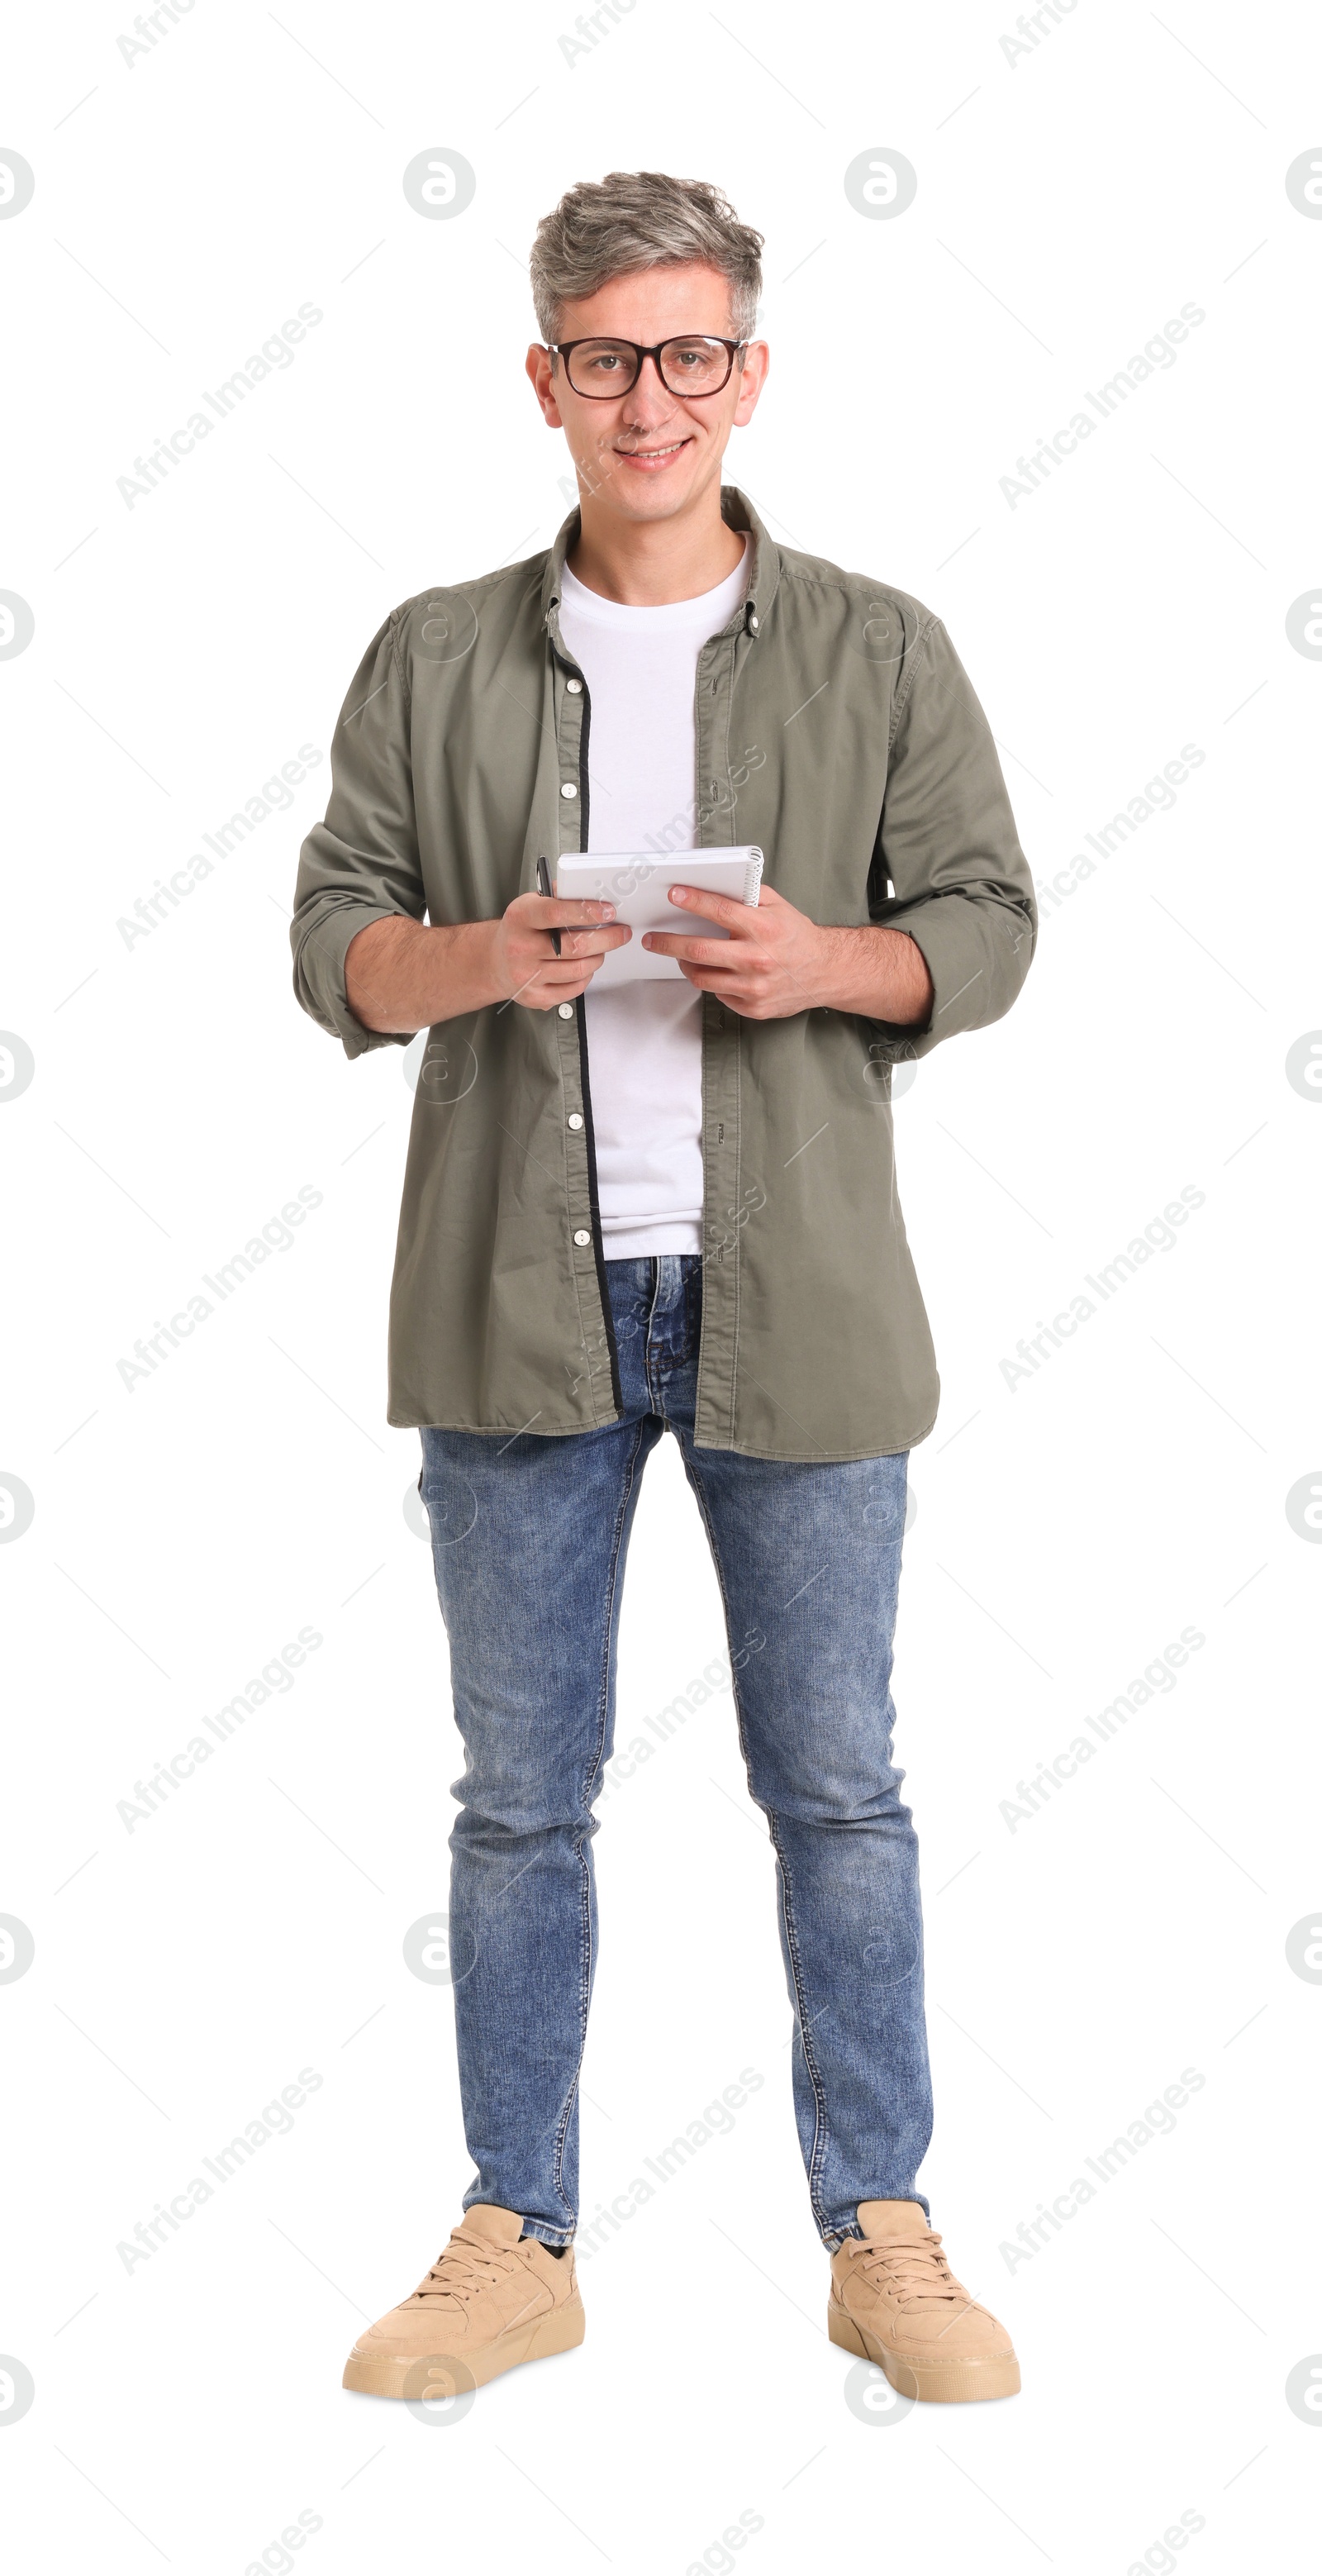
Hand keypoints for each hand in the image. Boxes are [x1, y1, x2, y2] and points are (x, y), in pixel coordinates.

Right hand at [492, 891, 630, 1009]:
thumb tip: (591, 894)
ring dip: (598, 958)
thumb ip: (558, 897)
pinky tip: (585, 966)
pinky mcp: (536, 997)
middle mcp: (520, 948)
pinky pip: (574, 989)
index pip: (556, 913)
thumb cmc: (520, 930)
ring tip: (601, 949)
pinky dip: (586, 976)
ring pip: (579, 970)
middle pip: (574, 946)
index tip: (608, 911)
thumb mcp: (531, 904)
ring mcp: (527, 976)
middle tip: (621, 932)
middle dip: (606, 939)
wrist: (495, 962)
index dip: (586, 911)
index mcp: (520, 918)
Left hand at [643, 882, 931, 1025]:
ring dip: (685, 966)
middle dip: (668, 943)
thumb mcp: (778, 907)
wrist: (826, 972)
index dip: (693, 900)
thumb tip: (714, 884)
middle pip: (698, 952)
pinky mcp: (753, 1007)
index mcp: (763, 929)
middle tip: (652, 939)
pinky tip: (716, 972)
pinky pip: (718, 994)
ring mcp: (754, 987)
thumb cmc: (798, 937)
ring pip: (702, 978)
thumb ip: (748, 895)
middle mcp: (757, 959)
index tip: (675, 894)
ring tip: (680, 957)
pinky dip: (713, 982)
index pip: (719, 911)